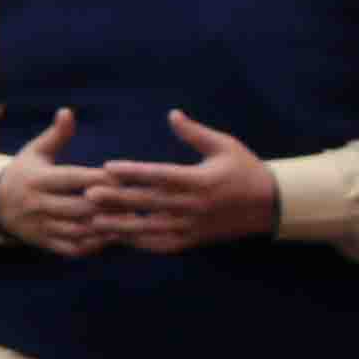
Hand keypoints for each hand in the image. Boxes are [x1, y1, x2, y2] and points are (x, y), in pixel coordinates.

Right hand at [0, 106, 128, 254]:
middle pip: (78, 207)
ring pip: (78, 230)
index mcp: (37, 180)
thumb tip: (68, 111)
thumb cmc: (24, 172)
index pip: (72, 179)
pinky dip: (94, 244)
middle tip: (136, 201)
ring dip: (105, 227)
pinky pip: (72, 247)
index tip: (124, 176)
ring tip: (130, 219)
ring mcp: (40, 226)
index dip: (99, 178)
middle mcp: (37, 204)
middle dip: (108, 206)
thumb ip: (55, 134)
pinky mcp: (44, 242)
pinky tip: (112, 235)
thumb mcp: (35, 151)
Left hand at [95, 112, 281, 253]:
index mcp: (200, 180)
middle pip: (149, 203)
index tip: (108, 167)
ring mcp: (192, 226)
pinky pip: (162, 244)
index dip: (133, 172)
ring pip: (151, 228)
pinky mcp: (193, 240)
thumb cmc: (245, 169)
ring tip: (94, 220)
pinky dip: (139, 243)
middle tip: (88, 194)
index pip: (160, 175)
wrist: (270, 204)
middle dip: (117, 199)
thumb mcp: (224, 145)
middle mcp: (194, 205)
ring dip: (121, 225)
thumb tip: (172, 114)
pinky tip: (118, 237)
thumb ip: (195, 133)